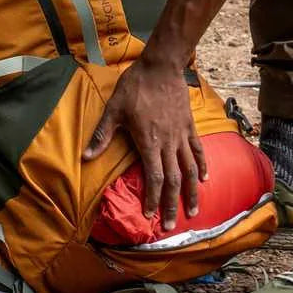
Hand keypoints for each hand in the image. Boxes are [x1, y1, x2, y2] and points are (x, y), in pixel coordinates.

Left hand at [82, 56, 207, 230]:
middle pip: (174, 180)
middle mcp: (168, 143)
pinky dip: (202, 166)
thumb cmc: (135, 87)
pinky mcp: (190, 126)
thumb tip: (86, 157)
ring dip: (191, 193)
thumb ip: (102, 135)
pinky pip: (198, 150)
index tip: (151, 215)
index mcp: (149, 141)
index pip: (154, 178)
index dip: (153, 199)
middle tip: (170, 226)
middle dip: (172, 205)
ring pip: (190, 170)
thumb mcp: (114, 109)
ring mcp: (182, 135)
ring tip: (192, 212)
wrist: (160, 66)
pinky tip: (205, 179)